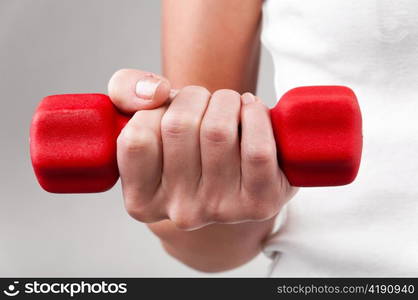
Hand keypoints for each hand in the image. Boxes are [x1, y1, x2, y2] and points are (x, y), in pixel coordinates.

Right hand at [108, 69, 296, 229]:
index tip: (170, 108)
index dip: (156, 109)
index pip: (137, 138)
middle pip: (179, 126)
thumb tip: (155, 92)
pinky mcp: (260, 202)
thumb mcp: (144, 115)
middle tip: (204, 104)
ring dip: (226, 101)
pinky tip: (251, 113)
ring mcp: (220, 210)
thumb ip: (125, 91)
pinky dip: (256, 115)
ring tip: (228, 108)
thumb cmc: (187, 142)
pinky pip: (257, 149)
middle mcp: (179, 212)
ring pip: (218, 131)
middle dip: (194, 97)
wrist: (235, 173)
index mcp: (142, 201)